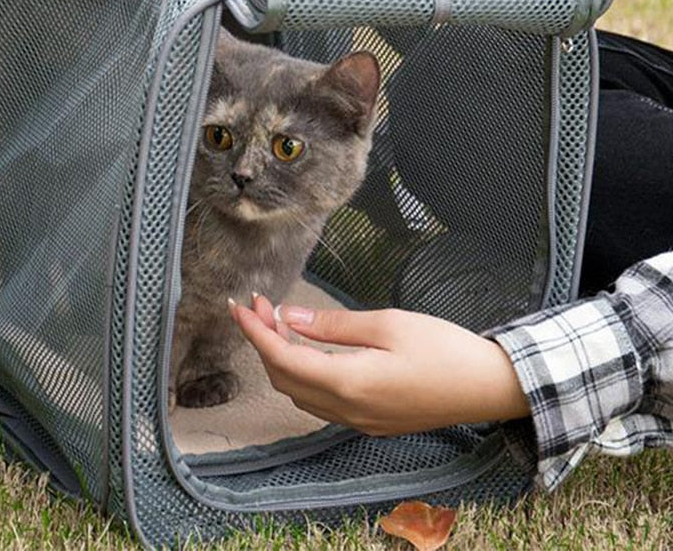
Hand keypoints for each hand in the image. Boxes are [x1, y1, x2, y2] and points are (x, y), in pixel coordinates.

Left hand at [229, 295, 529, 434]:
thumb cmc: (442, 349)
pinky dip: (302, 373)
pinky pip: (320, 402)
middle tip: (261, 304)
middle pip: (284, 379)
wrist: (487, 387)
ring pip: (299, 393)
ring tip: (279, 321)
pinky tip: (307, 348)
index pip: (282, 359)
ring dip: (282, 359)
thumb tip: (289, 318)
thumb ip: (333, 325)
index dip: (254, 332)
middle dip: (264, 341)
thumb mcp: (387, 324)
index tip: (237, 306)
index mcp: (349, 384)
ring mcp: (359, 421)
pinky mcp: (371, 421)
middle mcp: (348, 410)